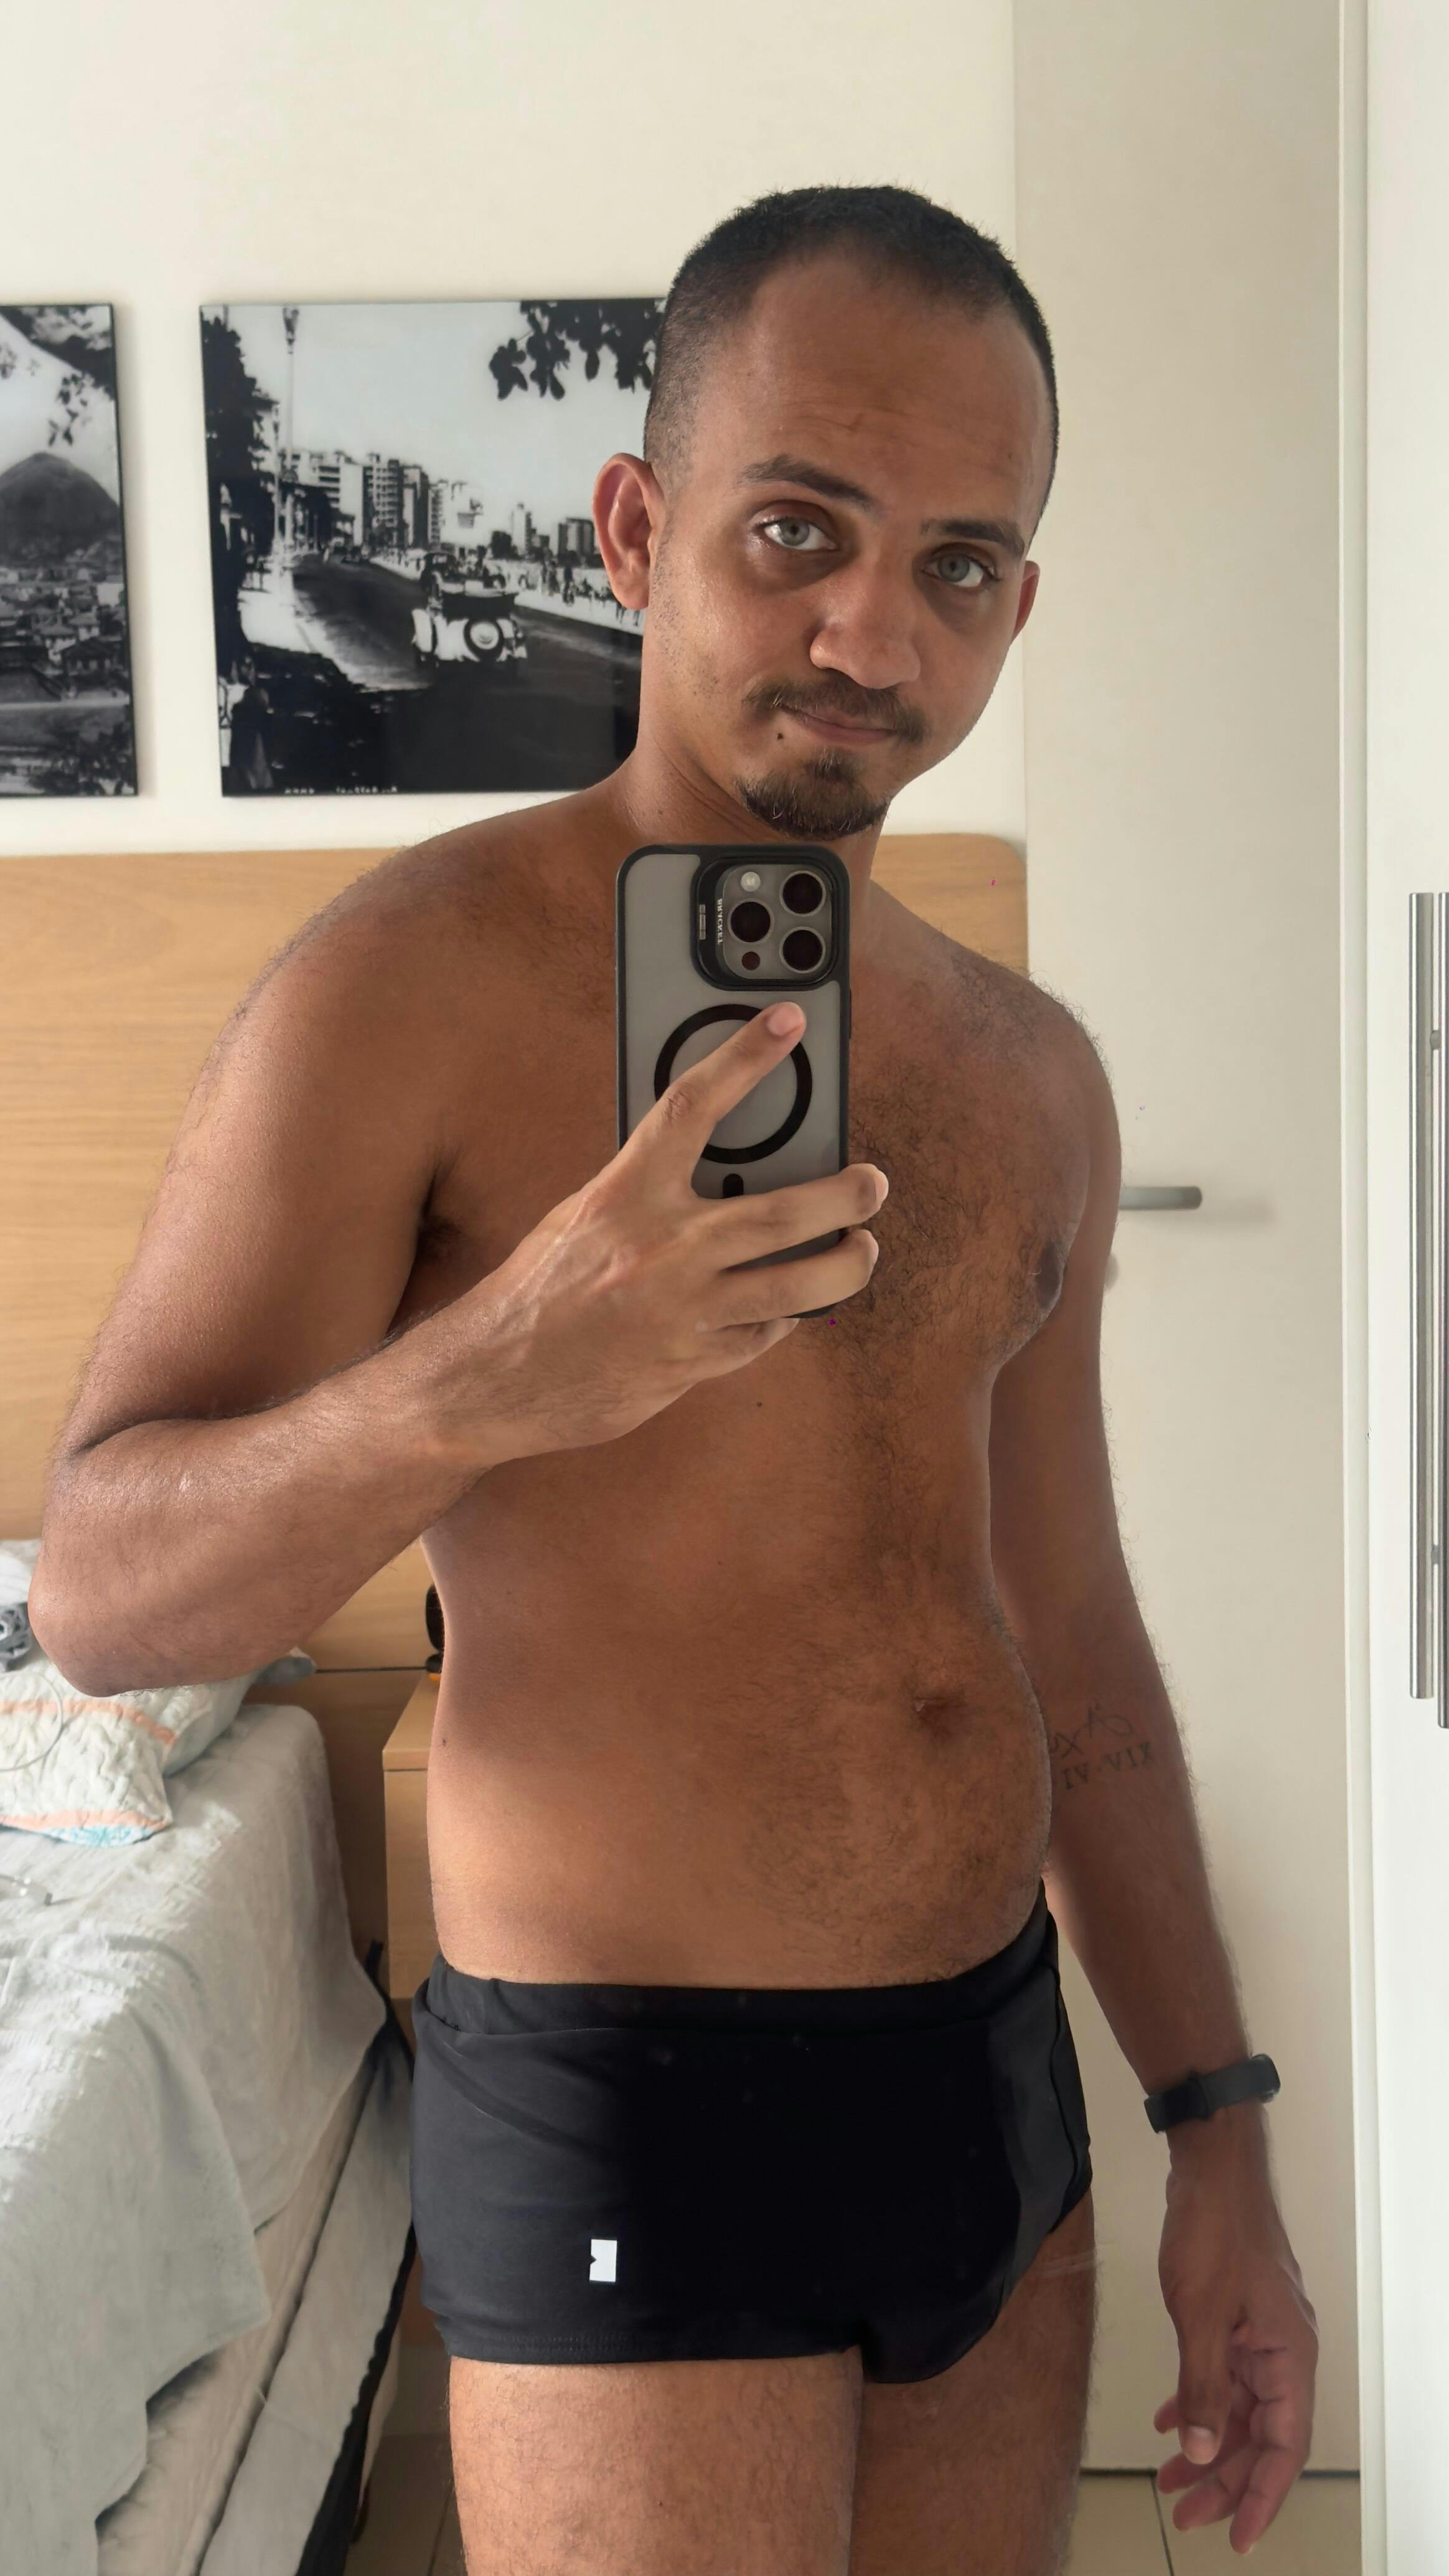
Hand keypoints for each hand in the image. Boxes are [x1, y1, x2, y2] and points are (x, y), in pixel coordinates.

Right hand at [449, 1001, 886, 1457]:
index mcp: (624, 1196)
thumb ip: (647, 1191)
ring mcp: (682, 1312)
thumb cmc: (539, 1288)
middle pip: (781, 1211)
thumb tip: (724, 1168)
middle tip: (872, 1182)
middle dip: (845, 1194)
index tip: (788, 1021)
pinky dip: (783, 1316)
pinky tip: (788, 1305)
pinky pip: (763, 1334)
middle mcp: (660, 1250)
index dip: (745, 1056)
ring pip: (797, 1284)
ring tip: (864, 1248)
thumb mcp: (583, 1216)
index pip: (693, 1107)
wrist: (493, 1378)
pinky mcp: (692, 1364)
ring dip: (846, 1264)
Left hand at [1154, 2124, 1318, 2553]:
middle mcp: (1284, 2352)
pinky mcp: (1238, 2317)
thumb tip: (1203, 2453)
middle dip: (1225, 2479)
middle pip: (1262, 2435)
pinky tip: (1165, 2420)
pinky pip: (1224, 2376)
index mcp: (1289, 2357)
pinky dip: (1198, 2400)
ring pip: (1240, 2408)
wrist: (1212, 2167)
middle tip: (1183, 2514)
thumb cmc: (1214, 2233)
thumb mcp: (1201, 2317)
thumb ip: (1203, 2388)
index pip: (1285, 2447)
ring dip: (1208, 2442)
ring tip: (1169, 2479)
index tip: (1234, 2536)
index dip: (1262, 2497)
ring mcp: (1261, 2334)